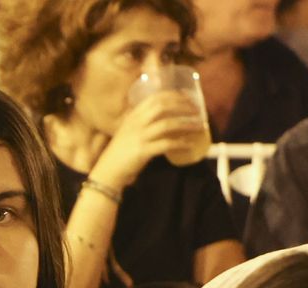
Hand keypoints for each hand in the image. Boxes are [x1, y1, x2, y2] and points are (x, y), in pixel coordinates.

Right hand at [91, 90, 207, 188]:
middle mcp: (136, 123)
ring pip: (167, 124)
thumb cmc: (120, 153)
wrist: (107, 172)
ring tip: (199, 126)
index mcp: (133, 116)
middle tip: (197, 110)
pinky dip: (180, 144)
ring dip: (187, 124)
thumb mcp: (128, 131)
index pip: (155, 97)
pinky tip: (189, 145)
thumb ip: (142, 122)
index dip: (174, 95)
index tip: (188, 97)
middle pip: (163, 106)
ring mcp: (139, 137)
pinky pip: (166, 144)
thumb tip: (165, 117)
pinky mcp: (142, 151)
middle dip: (183, 105)